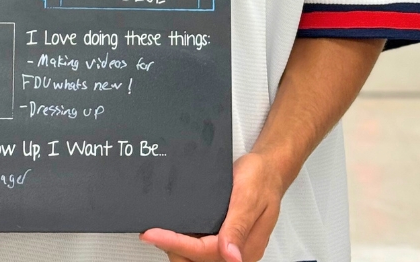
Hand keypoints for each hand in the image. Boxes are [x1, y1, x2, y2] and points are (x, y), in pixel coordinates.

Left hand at [140, 152, 286, 261]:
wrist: (269, 167)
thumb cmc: (262, 178)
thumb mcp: (250, 196)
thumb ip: (238, 226)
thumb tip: (231, 256)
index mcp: (245, 247)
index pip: (202, 252)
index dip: (174, 243)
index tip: (151, 234)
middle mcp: (236, 251)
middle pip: (196, 259)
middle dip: (172, 247)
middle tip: (150, 232)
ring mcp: (229, 245)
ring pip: (197, 254)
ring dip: (177, 245)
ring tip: (158, 230)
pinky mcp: (223, 236)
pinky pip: (201, 244)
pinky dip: (185, 239)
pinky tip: (175, 226)